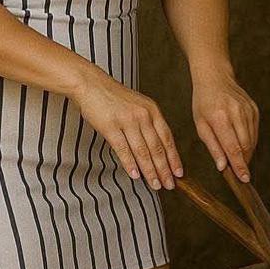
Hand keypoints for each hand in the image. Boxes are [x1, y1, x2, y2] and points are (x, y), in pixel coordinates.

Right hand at [72, 70, 182, 189]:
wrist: (90, 84)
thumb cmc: (113, 97)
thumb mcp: (138, 105)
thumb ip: (148, 123)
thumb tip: (157, 149)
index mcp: (152, 110)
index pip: (167, 138)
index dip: (174, 158)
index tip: (179, 172)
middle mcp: (143, 115)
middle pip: (157, 148)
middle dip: (165, 169)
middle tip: (170, 184)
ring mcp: (127, 121)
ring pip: (143, 151)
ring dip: (150, 171)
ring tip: (155, 185)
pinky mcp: (110, 127)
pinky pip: (123, 149)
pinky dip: (130, 164)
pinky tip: (135, 175)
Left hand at [192, 69, 258, 181]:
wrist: (215, 77)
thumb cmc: (203, 103)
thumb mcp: (201, 125)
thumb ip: (213, 147)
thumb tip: (223, 166)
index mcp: (220, 118)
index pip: (233, 148)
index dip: (239, 165)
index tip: (244, 179)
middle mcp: (237, 113)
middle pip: (245, 146)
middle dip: (243, 162)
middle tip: (238, 172)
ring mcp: (248, 110)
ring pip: (252, 140)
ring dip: (246, 153)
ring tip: (237, 158)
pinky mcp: (254, 109)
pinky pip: (254, 132)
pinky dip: (248, 141)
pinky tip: (240, 142)